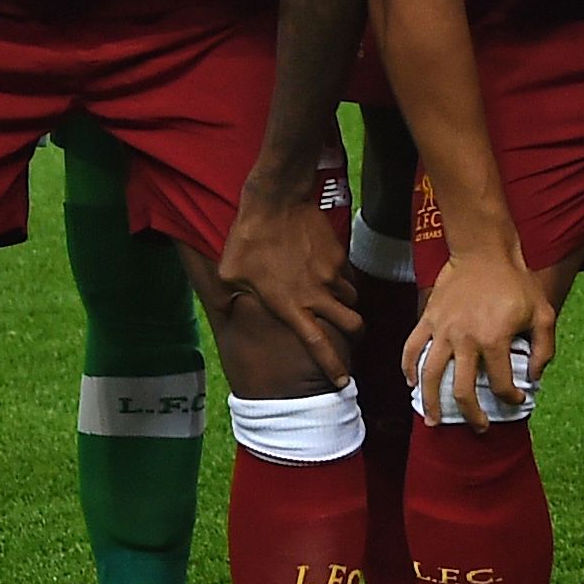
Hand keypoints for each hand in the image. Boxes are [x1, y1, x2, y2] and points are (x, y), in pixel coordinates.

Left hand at [218, 161, 362, 387]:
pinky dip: (341, 281)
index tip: (341, 382)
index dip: (332, 366)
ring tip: (334, 304)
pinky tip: (327, 274)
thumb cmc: (247, 239)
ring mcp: (330, 274)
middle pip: (351, 326)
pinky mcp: (338, 255)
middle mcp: (316, 295)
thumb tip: (232, 308)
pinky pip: (346, 275)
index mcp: (290, 306)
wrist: (276, 202)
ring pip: (351, 300)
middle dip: (354, 337)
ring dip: (346, 306)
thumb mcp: (229, 275)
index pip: (318, 344)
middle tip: (350, 339)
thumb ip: (235, 298)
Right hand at [406, 245, 557, 423]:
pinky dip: (408, 369)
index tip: (516, 400)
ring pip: (430, 375)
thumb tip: (533, 377)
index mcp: (495, 339)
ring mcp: (443, 330)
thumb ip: (543, 348)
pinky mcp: (428, 319)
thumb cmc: (516, 282)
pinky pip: (412, 348)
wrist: (484, 251)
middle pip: (462, 390)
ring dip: (430, 402)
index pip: (501, 383)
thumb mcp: (543, 312)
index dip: (510, 398)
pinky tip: (412, 384)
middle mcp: (465, 339)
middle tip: (478, 427)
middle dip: (471, 415)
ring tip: (433, 420)